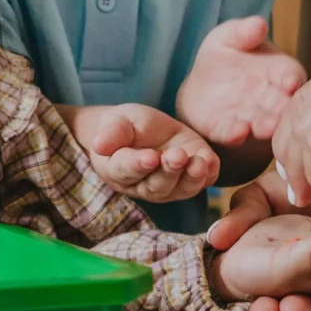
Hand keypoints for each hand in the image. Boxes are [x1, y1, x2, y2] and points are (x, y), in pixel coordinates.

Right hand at [74, 104, 221, 202]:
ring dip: (191, 177)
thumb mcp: (116, 122)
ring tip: (198, 162)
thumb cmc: (125, 127)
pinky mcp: (191, 177)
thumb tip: (99, 145)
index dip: (138, 165)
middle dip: (168, 171)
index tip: (149, 157)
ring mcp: (170, 185)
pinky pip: (202, 182)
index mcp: (119, 170)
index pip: (126, 171)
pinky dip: (208, 175)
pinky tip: (210, 162)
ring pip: (181, 188)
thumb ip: (111, 133)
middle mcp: (144, 184)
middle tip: (176, 156)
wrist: (143, 130)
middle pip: (157, 185)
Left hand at [176, 16, 307, 145]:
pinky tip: (236, 133)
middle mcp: (272, 98)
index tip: (291, 81)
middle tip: (282, 112)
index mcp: (278, 71)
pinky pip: (233, 134)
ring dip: (265, 126)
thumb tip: (259, 24)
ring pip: (262, 123)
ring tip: (265, 127)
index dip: (291, 78)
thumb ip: (243, 31)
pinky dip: (235, 134)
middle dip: (282, 109)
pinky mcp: (228, 130)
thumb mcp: (229, 37)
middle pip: (282, 105)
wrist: (200, 86)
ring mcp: (252, 117)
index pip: (290, 74)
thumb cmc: (224, 56)